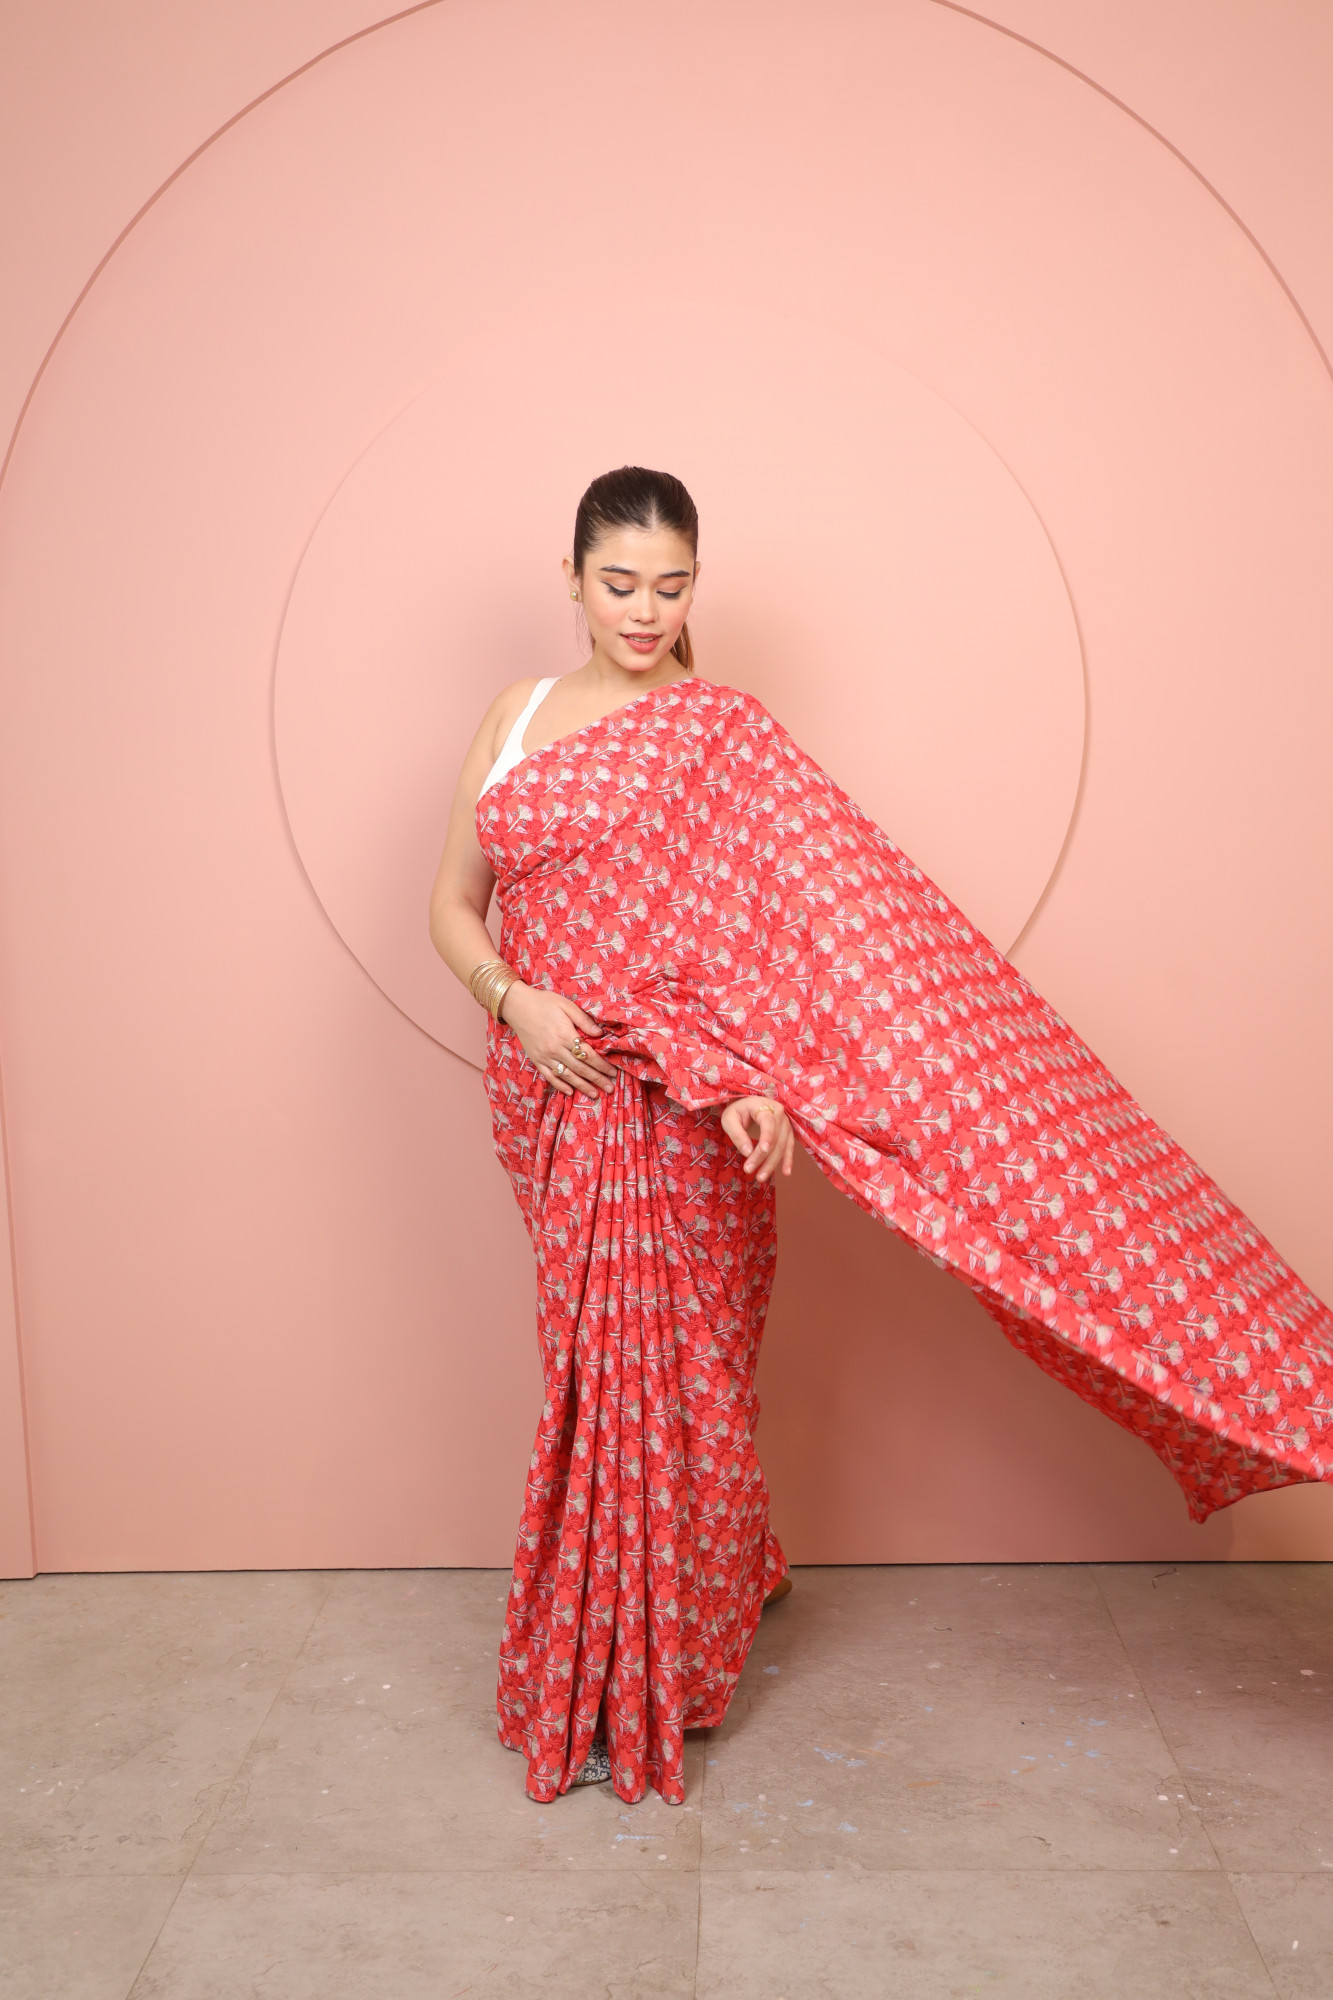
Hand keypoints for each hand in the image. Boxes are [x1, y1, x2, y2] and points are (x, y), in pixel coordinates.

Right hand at [500, 982, 617, 1096]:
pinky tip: (570, 1092)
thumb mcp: (566, 1005)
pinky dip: (560, 1085)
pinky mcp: (536, 1060)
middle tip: (610, 1088)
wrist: (517, 1006)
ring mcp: (545, 1057)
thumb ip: (583, 1020)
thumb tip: (600, 1034)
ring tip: (595, 1095)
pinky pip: (549, 1076)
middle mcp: (555, 1049)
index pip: (588, 1055)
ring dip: (582, 1086)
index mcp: (565, 1035)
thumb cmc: (544, 1002)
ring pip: (567, 1076)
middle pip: (580, 1068)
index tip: (613, 1072)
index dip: (602, 1065)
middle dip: (597, 1079)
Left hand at [720, 1095, 795, 1182]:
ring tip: (760, 1178)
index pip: (768, 1123)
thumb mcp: (729, 1119)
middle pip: (776, 1138)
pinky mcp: (787, 1132)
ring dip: (773, 1163)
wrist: (747, 1106)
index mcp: (763, 1106)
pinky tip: (786, 1172)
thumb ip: (737, 1134)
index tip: (762, 1151)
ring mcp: (785, 1123)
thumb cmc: (737, 1112)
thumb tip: (747, 1152)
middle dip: (763, 1157)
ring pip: (783, 1145)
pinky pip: (790, 1147)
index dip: (767, 1137)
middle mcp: (779, 1113)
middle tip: (748, 1170)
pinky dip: (788, 1160)